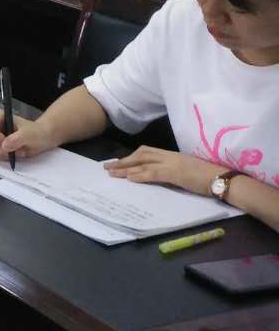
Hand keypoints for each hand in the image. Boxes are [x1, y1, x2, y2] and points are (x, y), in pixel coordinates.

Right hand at [0, 108, 57, 161]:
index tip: (7, 142)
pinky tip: (14, 155)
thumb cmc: (37, 132)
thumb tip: (4, 146)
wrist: (43, 138)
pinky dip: (4, 158)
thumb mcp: (29, 134)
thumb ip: (17, 139)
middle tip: (16, 150)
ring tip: (18, 152)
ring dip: (4, 155)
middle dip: (1, 149)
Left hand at [103, 147, 222, 194]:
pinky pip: (153, 173)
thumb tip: (158, 176)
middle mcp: (169, 156)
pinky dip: (140, 175)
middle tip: (108, 167)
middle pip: (141, 155)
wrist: (223, 178)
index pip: (146, 152)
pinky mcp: (175, 173)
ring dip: (126, 168)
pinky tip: (130, 178)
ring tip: (112, 173)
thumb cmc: (207, 177)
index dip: (131, 156)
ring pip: (143, 163)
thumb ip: (171, 171)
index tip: (118, 161)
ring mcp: (172, 163)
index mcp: (171, 155)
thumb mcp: (185, 171)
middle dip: (123, 161)